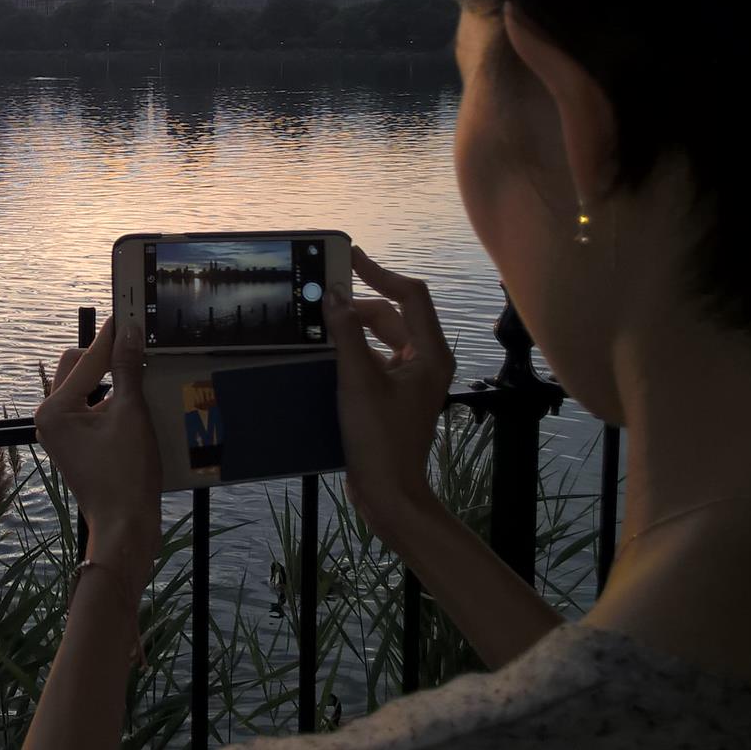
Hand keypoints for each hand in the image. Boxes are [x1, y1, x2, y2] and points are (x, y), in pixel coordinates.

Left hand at [34, 315, 161, 575]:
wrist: (125, 524)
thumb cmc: (127, 473)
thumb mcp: (131, 414)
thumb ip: (128, 369)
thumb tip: (128, 333)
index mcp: (56, 409)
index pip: (88, 360)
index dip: (112, 338)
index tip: (128, 315)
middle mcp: (49, 418)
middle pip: (77, 369)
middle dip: (105, 357)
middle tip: (135, 344)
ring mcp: (59, 433)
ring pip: (83, 389)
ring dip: (109, 379)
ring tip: (138, 368)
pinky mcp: (73, 445)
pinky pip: (88, 410)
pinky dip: (108, 400)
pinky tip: (134, 398)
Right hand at [325, 246, 456, 534]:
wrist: (389, 492)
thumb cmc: (380, 437)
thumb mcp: (358, 381)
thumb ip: (346, 335)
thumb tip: (334, 296)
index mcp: (429, 353)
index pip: (410, 295)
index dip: (380, 273)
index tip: (349, 257)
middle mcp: (426, 361)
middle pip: (393, 316)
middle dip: (359, 306)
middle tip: (322, 298)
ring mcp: (412, 380)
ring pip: (382, 338)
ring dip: (354, 329)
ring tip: (321, 324)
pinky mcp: (395, 395)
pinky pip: (375, 359)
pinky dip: (353, 351)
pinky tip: (328, 354)